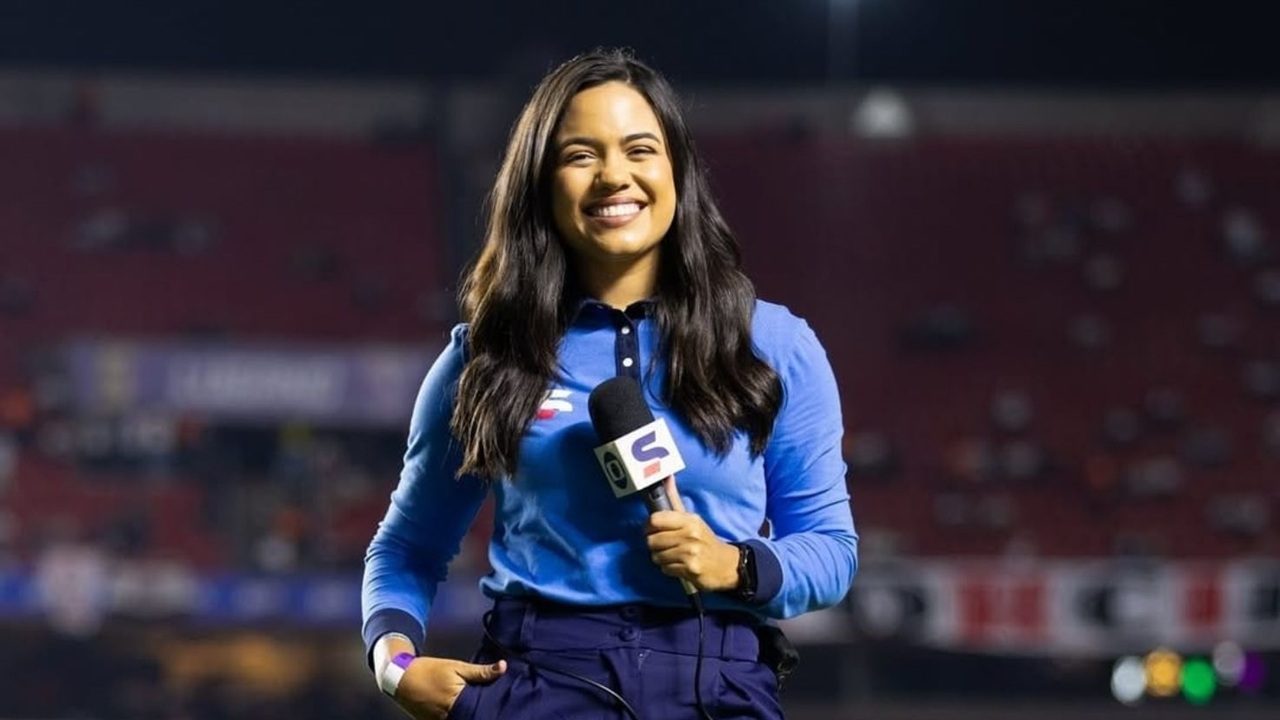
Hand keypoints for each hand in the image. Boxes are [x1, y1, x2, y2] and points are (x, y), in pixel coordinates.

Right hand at [393, 656, 506, 719]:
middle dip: (480, 711)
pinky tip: (464, 712)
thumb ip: (480, 671)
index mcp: (456, 700)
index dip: (491, 704)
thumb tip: (503, 667)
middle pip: (471, 716)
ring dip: (469, 715)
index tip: (500, 702)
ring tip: (478, 708)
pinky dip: (458, 717)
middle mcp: (448, 715)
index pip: (480, 707)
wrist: (401, 679)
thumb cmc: (430, 670)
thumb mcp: (456, 667)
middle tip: (491, 705)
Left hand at [644, 476, 739, 591]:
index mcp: (689, 520)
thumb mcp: (692, 519)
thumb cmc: (704, 540)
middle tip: (664, 546)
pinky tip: (680, 565)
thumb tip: (667, 477)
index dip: (648, 526)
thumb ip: (674, 499)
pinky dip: (669, 569)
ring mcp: (690, 552)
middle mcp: (690, 534)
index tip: (651, 530)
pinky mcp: (690, 569)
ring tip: (673, 556)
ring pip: (656, 556)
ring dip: (662, 558)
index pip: (655, 520)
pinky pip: (665, 569)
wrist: (727, 564)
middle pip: (652, 540)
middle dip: (654, 545)